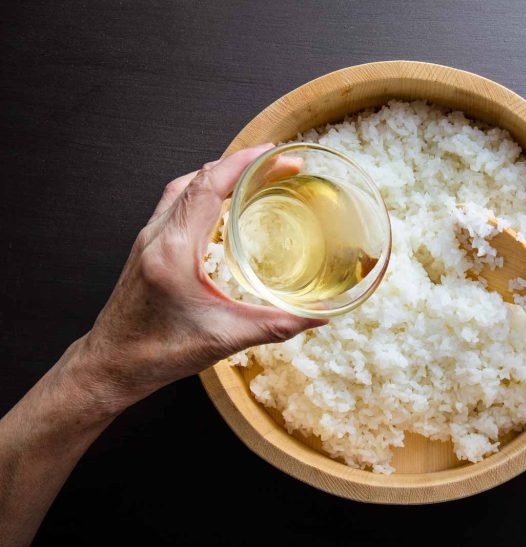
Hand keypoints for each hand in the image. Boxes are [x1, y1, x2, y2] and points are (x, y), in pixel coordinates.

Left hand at [75, 144, 324, 411]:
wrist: (112, 365)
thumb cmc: (157, 352)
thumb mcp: (225, 338)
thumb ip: (276, 325)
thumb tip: (318, 317)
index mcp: (174, 249)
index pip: (208, 186)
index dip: (242, 163)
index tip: (272, 152)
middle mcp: (157, 235)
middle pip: (199, 179)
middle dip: (240, 166)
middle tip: (276, 166)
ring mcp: (148, 239)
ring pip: (184, 188)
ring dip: (219, 176)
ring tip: (253, 179)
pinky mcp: (147, 247)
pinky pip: (176, 204)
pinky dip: (203, 193)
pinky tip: (222, 208)